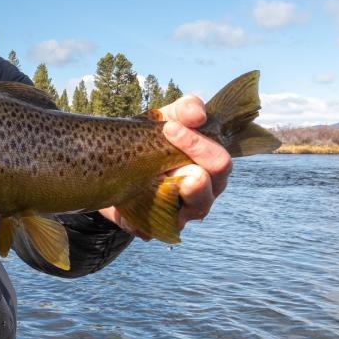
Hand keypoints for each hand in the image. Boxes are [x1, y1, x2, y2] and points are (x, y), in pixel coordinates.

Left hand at [99, 94, 231, 238]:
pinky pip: (155, 228)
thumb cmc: (155, 138)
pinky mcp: (159, 226)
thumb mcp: (168, 118)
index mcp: (211, 165)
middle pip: (207, 190)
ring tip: (157, 183)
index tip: (169, 128)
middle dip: (192, 173)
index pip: (219, 161)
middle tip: (166, 157)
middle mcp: (204, 191)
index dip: (197, 145)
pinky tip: (129, 207)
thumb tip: (197, 115)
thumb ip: (186, 110)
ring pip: (190, 212)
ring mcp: (184, 211)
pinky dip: (142, 221)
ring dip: (173, 197)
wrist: (120, 162)